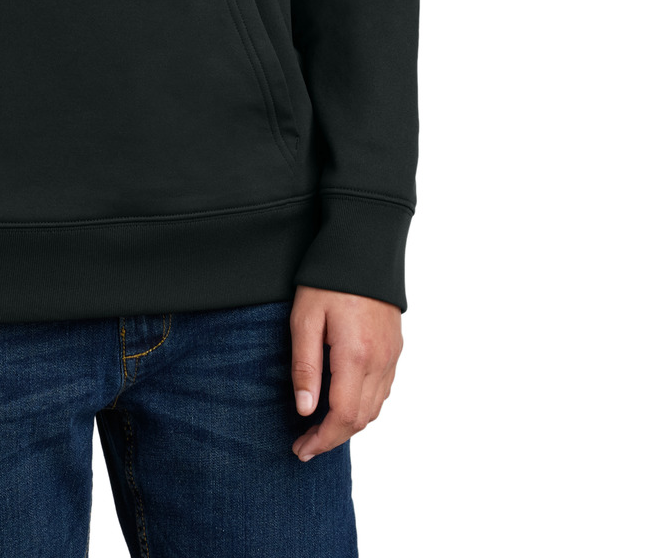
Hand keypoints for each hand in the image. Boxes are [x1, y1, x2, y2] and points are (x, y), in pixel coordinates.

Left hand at [289, 285, 402, 460]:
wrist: (363, 246)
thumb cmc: (328, 279)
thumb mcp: (305, 318)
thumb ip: (305, 366)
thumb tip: (305, 410)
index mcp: (356, 356)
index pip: (342, 416)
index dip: (322, 439)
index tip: (301, 449)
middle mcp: (380, 361)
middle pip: (361, 419)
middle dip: (332, 438)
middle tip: (305, 445)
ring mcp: (391, 355)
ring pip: (375, 408)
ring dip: (349, 425)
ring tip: (321, 429)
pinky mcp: (395, 347)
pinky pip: (383, 390)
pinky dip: (364, 406)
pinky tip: (345, 402)